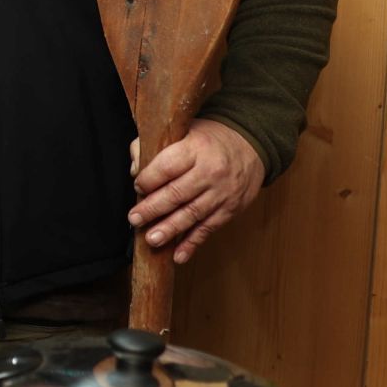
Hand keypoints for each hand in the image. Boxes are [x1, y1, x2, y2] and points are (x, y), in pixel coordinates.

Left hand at [128, 119, 264, 263]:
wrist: (251, 146)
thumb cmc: (210, 140)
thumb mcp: (184, 131)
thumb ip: (155, 147)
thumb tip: (135, 170)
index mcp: (196, 149)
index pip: (167, 167)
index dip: (148, 180)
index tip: (137, 187)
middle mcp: (210, 172)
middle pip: (177, 194)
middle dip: (153, 209)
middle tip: (135, 219)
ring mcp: (222, 192)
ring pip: (192, 214)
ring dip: (170, 229)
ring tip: (151, 239)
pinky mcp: (230, 209)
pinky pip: (209, 228)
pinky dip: (193, 243)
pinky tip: (178, 255)